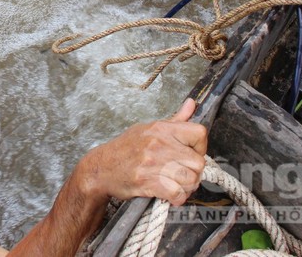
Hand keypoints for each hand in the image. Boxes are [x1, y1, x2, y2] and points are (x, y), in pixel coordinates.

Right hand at [80, 99, 207, 206]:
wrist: (101, 168)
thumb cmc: (125, 149)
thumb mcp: (149, 129)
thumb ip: (175, 120)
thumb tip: (191, 103)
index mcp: (162, 128)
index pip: (199, 134)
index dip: (201, 148)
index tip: (192, 154)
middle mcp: (159, 143)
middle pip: (198, 162)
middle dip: (195, 172)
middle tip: (185, 175)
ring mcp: (153, 163)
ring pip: (190, 179)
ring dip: (187, 187)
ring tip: (179, 186)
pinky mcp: (147, 182)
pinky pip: (177, 193)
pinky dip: (178, 198)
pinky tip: (171, 195)